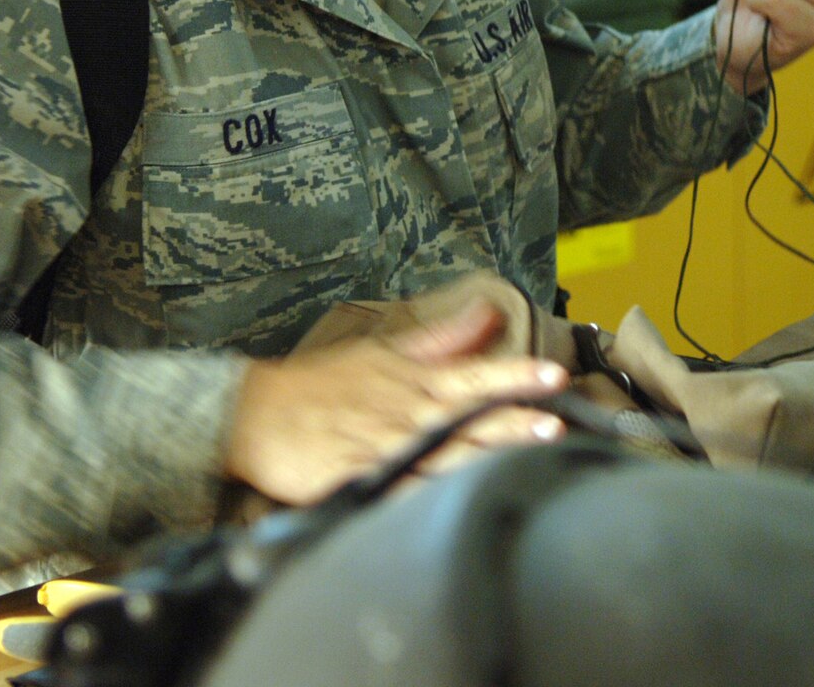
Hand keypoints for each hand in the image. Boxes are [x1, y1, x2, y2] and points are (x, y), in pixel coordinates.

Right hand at [224, 299, 568, 505]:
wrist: (256, 416)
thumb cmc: (325, 384)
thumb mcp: (385, 352)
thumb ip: (442, 340)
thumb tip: (486, 313)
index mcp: (417, 383)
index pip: (476, 376)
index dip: (515, 375)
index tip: (552, 374)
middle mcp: (409, 416)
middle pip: (471, 420)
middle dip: (514, 422)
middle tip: (557, 423)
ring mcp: (387, 451)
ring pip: (448, 457)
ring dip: (488, 457)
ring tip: (529, 456)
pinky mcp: (363, 483)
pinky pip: (407, 493)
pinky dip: (435, 495)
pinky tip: (465, 500)